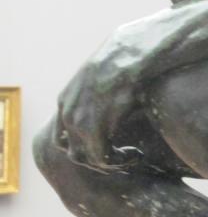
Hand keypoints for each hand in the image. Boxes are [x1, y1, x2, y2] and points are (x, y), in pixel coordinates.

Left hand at [56, 37, 142, 170]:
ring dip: (110, 163)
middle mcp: (67, 113)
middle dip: (97, 158)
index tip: (109, 145)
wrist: (130, 54)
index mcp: (65, 100)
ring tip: (132, 156)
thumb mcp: (104, 76)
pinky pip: (101, 159)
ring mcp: (78, 122)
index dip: (84, 146)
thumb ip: (101, 93)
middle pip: (74, 151)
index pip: (63, 137)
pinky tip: (136, 154)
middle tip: (121, 156)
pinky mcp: (94, 130)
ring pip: (87, 158)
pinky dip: (119, 162)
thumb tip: (115, 101)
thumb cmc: (126, 60)